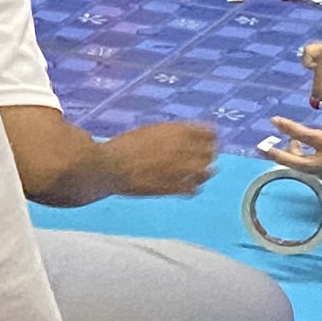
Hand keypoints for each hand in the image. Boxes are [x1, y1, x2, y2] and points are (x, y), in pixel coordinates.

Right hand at [97, 118, 219, 195]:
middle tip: (201, 158)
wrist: (110, 166)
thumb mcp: (150, 131)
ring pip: (206, 171)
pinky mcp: (173, 188)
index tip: (204, 142)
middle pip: (211, 152)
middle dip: (206, 155)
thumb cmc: (124, 146)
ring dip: (202, 172)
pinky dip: (192, 187)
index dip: (208, 138)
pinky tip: (186, 186)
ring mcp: (180, 169)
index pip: (210, 133)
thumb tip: (184, 135)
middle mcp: (184, 149)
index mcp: (179, 131)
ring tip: (195, 173)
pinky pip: (194, 189)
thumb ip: (172, 134)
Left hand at [260, 107, 321, 202]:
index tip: (274, 120)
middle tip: (262, 147)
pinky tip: (318, 154)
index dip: (288, 127)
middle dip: (276, 154)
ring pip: (306, 167)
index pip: (306, 135)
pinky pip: (320, 171)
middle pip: (294, 161)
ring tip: (290, 146)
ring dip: (296, 157)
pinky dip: (313, 162)